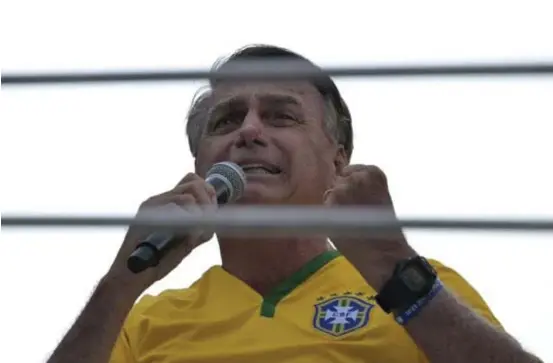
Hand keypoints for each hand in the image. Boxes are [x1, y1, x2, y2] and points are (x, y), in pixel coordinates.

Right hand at [106, 173, 216, 295]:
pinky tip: (190, 235)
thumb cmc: (158, 260)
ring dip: (200, 214)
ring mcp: (153, 204)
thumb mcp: (185, 241)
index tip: (212, 212)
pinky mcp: (147, 213)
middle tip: (208, 222)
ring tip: (198, 232)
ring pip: (188, 195)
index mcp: (168, 202)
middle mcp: (160, 199)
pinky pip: (176, 207)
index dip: (208, 192)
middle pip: (194, 183)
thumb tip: (215, 217)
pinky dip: (189, 220)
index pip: (192, 180)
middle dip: (208, 202)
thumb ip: (199, 227)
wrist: (132, 274)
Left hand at [324, 165, 416, 288]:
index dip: (353, 188)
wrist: (382, 252)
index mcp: (374, 172)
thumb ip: (361, 188)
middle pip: (339, 181)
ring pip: (330, 192)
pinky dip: (330, 215)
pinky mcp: (331, 201)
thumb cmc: (384, 230)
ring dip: (335, 205)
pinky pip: (325, 205)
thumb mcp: (378, 199)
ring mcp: (343, 187)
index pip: (351, 171)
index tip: (362, 202)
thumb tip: (340, 186)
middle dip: (344, 195)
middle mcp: (358, 176)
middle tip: (356, 214)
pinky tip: (344, 224)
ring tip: (351, 221)